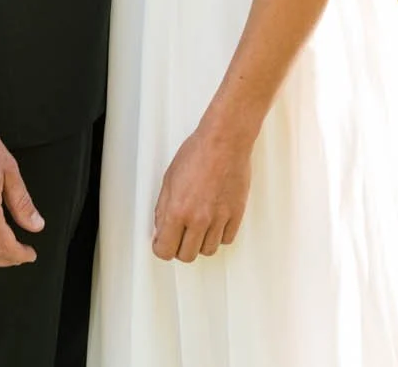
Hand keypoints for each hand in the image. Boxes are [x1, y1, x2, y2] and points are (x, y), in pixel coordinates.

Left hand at [151, 123, 251, 261]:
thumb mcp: (169, 179)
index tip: (162, 243)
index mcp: (177, 210)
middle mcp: (198, 219)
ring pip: (208, 251)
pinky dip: (218, 235)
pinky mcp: (236, 215)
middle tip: (179, 236)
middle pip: (186, 256)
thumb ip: (163, 208)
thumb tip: (161, 228)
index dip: (161, 248)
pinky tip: (214, 223)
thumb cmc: (197, 153)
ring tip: (198, 227)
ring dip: (200, 243)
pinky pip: (226, 239)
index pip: (165, 250)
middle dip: (179, 248)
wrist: (224, 142)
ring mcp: (219, 219)